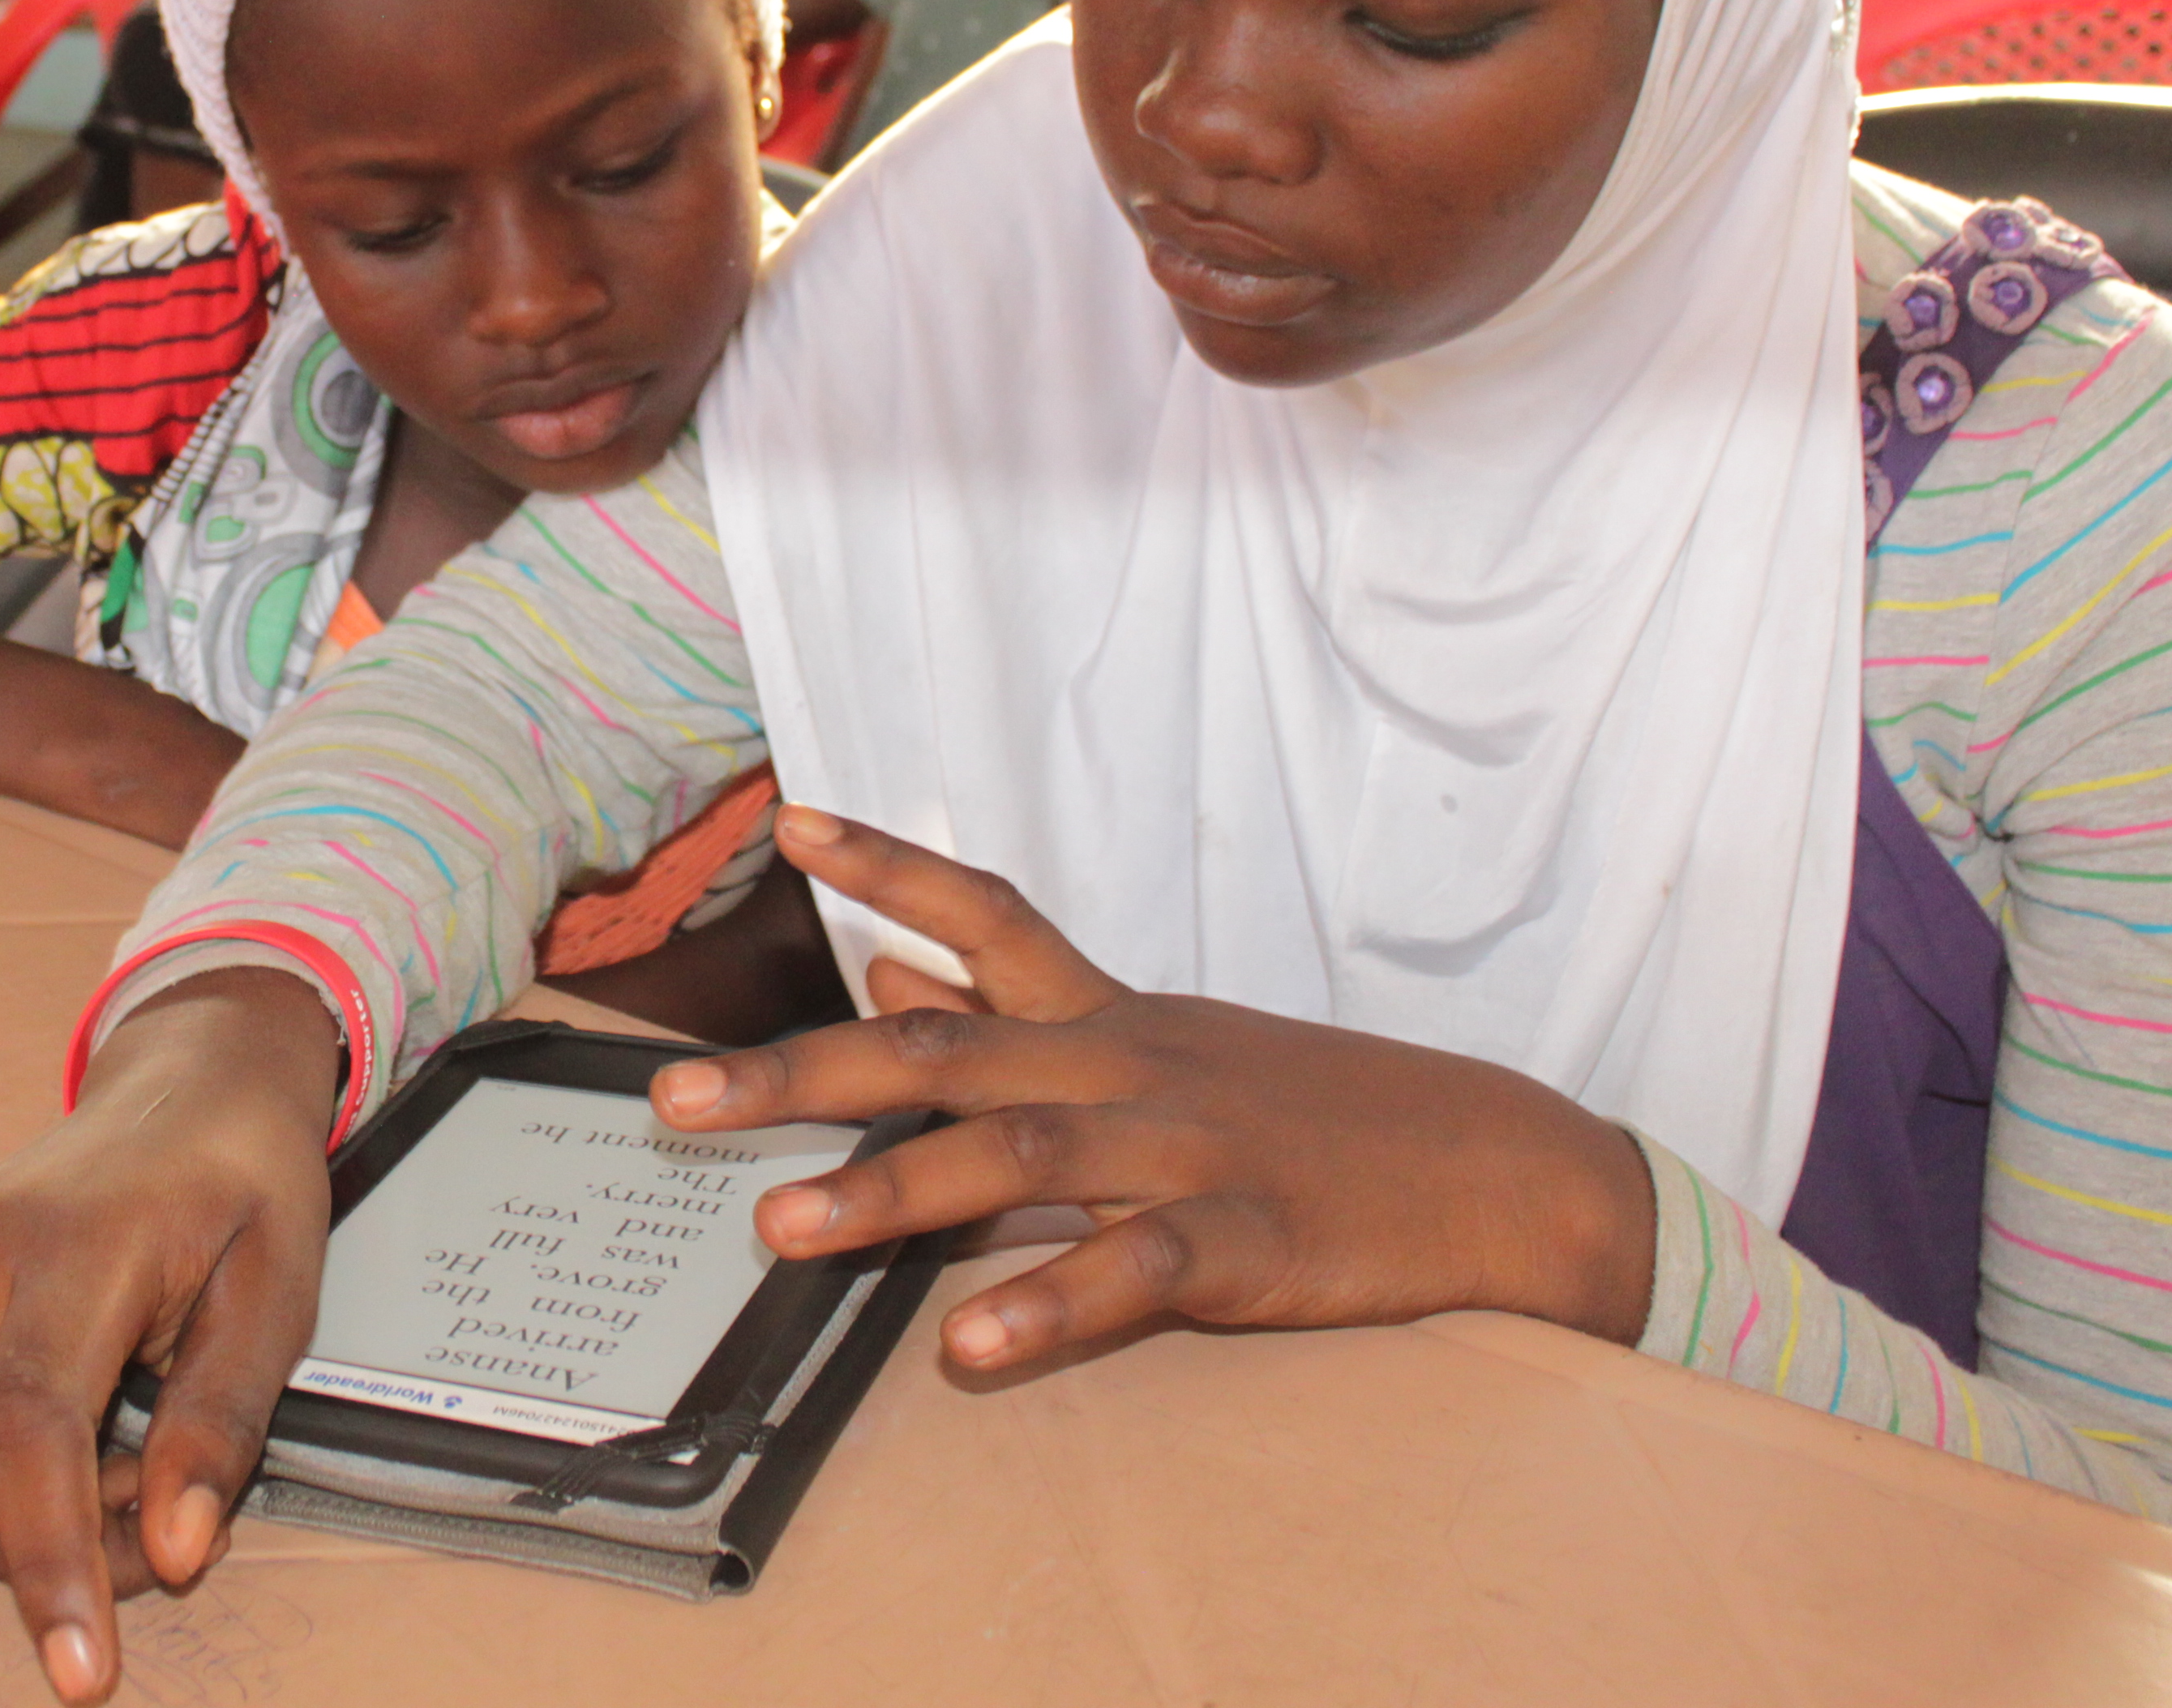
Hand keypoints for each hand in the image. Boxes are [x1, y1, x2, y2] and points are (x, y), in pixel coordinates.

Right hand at [0, 969, 342, 1703]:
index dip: (50, 1565)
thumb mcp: (278, 1292)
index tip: (84, 1673)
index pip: (26, 1434)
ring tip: (106, 1464)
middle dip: (50, 1549)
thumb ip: (222, 1423)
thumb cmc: (242, 1183)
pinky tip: (47, 1449)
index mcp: (68, 1246)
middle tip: (157, 1502)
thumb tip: (174, 1552)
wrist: (181, 1087)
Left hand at [647, 809, 1656, 1371]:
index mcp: (1110, 1018)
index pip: (989, 914)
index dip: (890, 866)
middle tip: (674, 1102)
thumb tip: (898, 968)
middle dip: (801, 1072)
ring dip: (890, 1192)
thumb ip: (1018, 1010)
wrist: (1497, 1168)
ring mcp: (1185, 1148)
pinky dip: (1047, 1309)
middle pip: (945, 1051)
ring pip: (1015, 1156)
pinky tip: (969, 1348)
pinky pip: (1133, 1274)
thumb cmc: (1312, 1114)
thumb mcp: (1157, 1046)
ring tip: (780, 1227)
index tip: (789, 822)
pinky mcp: (1247, 1240)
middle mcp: (1129, 1065)